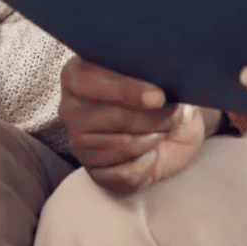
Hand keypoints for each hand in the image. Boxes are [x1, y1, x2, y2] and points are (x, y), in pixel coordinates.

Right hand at [61, 56, 209, 192]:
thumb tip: (159, 90)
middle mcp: (71, 109)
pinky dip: (148, 163)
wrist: (174, 130)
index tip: (158, 97)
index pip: (87, 82)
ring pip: (124, 145)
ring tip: (163, 131)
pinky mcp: (94, 172)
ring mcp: (79, 143)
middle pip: (114, 117)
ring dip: (154, 138)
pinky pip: (126, 172)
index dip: (125, 90)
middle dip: (154, 118)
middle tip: (175, 115)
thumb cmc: (160, 97)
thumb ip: (151, 73)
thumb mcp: (158, 76)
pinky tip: (151, 153)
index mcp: (77, 76)